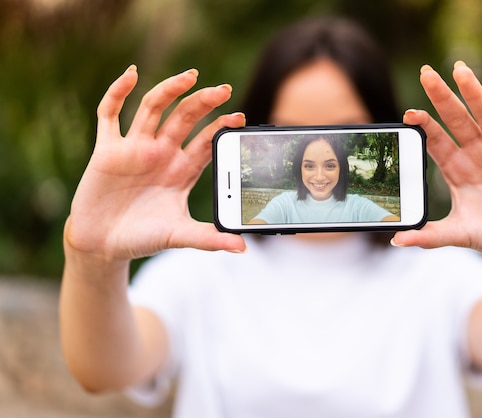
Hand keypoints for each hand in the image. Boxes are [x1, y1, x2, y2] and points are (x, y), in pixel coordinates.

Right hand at [65, 66, 246, 261]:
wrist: (102, 246)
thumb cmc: (142, 238)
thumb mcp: (179, 235)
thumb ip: (209, 238)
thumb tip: (242, 248)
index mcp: (182, 170)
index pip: (206, 140)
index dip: (221, 127)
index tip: (240, 118)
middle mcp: (161, 153)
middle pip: (185, 118)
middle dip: (203, 102)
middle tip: (224, 90)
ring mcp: (135, 148)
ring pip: (154, 108)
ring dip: (170, 90)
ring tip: (190, 76)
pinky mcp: (108, 149)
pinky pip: (109, 114)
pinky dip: (118, 92)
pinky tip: (131, 74)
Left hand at [393, 62, 481, 263]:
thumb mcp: (458, 234)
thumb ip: (429, 235)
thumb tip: (396, 239)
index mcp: (456, 167)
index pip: (436, 140)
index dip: (424, 125)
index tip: (409, 114)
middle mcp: (477, 153)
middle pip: (457, 119)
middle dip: (442, 96)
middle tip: (426, 73)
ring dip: (474, 93)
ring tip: (460, 71)